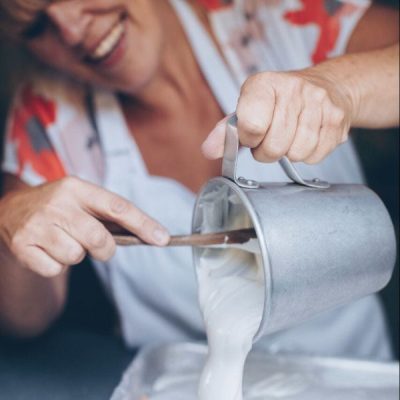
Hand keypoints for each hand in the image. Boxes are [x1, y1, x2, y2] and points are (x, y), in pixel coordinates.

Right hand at [0, 177, 169, 276]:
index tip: (163, 238)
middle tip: (98, 245)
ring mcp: (37, 225)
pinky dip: (56, 265)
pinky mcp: (22, 247)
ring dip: (75, 255)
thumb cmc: (58, 207)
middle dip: (105, 249)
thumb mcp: (80, 199)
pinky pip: (55, 270)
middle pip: (99, 238)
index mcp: (77, 188)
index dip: (143, 224)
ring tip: (63, 241)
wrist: (9, 211)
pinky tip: (48, 250)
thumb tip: (147, 233)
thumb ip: (108, 214)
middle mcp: (57, 203)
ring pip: (76, 256)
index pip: (118, 207)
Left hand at [202, 69, 353, 163]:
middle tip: (270, 138)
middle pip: (274, 146)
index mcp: (263, 84)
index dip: (249, 139)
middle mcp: (293, 89)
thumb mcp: (247, 108)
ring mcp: (318, 103)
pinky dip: (308, 154)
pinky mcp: (337, 119)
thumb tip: (208, 150)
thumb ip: (226, 131)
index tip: (251, 134)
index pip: (251, 126)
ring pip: (296, 154)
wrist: (326, 85)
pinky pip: (315, 156)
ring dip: (288, 153)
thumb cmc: (279, 101)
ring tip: (289, 136)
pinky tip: (306, 137)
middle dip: (267, 151)